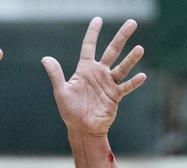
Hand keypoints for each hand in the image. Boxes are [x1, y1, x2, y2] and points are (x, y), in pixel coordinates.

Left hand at [42, 17, 146, 136]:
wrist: (82, 128)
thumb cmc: (70, 111)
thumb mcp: (61, 91)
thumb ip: (56, 74)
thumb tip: (45, 58)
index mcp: (85, 69)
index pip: (89, 46)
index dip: (93, 32)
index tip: (98, 19)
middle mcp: (99, 73)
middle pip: (112, 50)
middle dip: (122, 36)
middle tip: (132, 22)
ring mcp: (108, 84)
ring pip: (122, 67)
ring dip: (131, 59)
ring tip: (140, 48)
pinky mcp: (115, 96)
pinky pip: (126, 87)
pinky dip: (133, 82)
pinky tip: (142, 76)